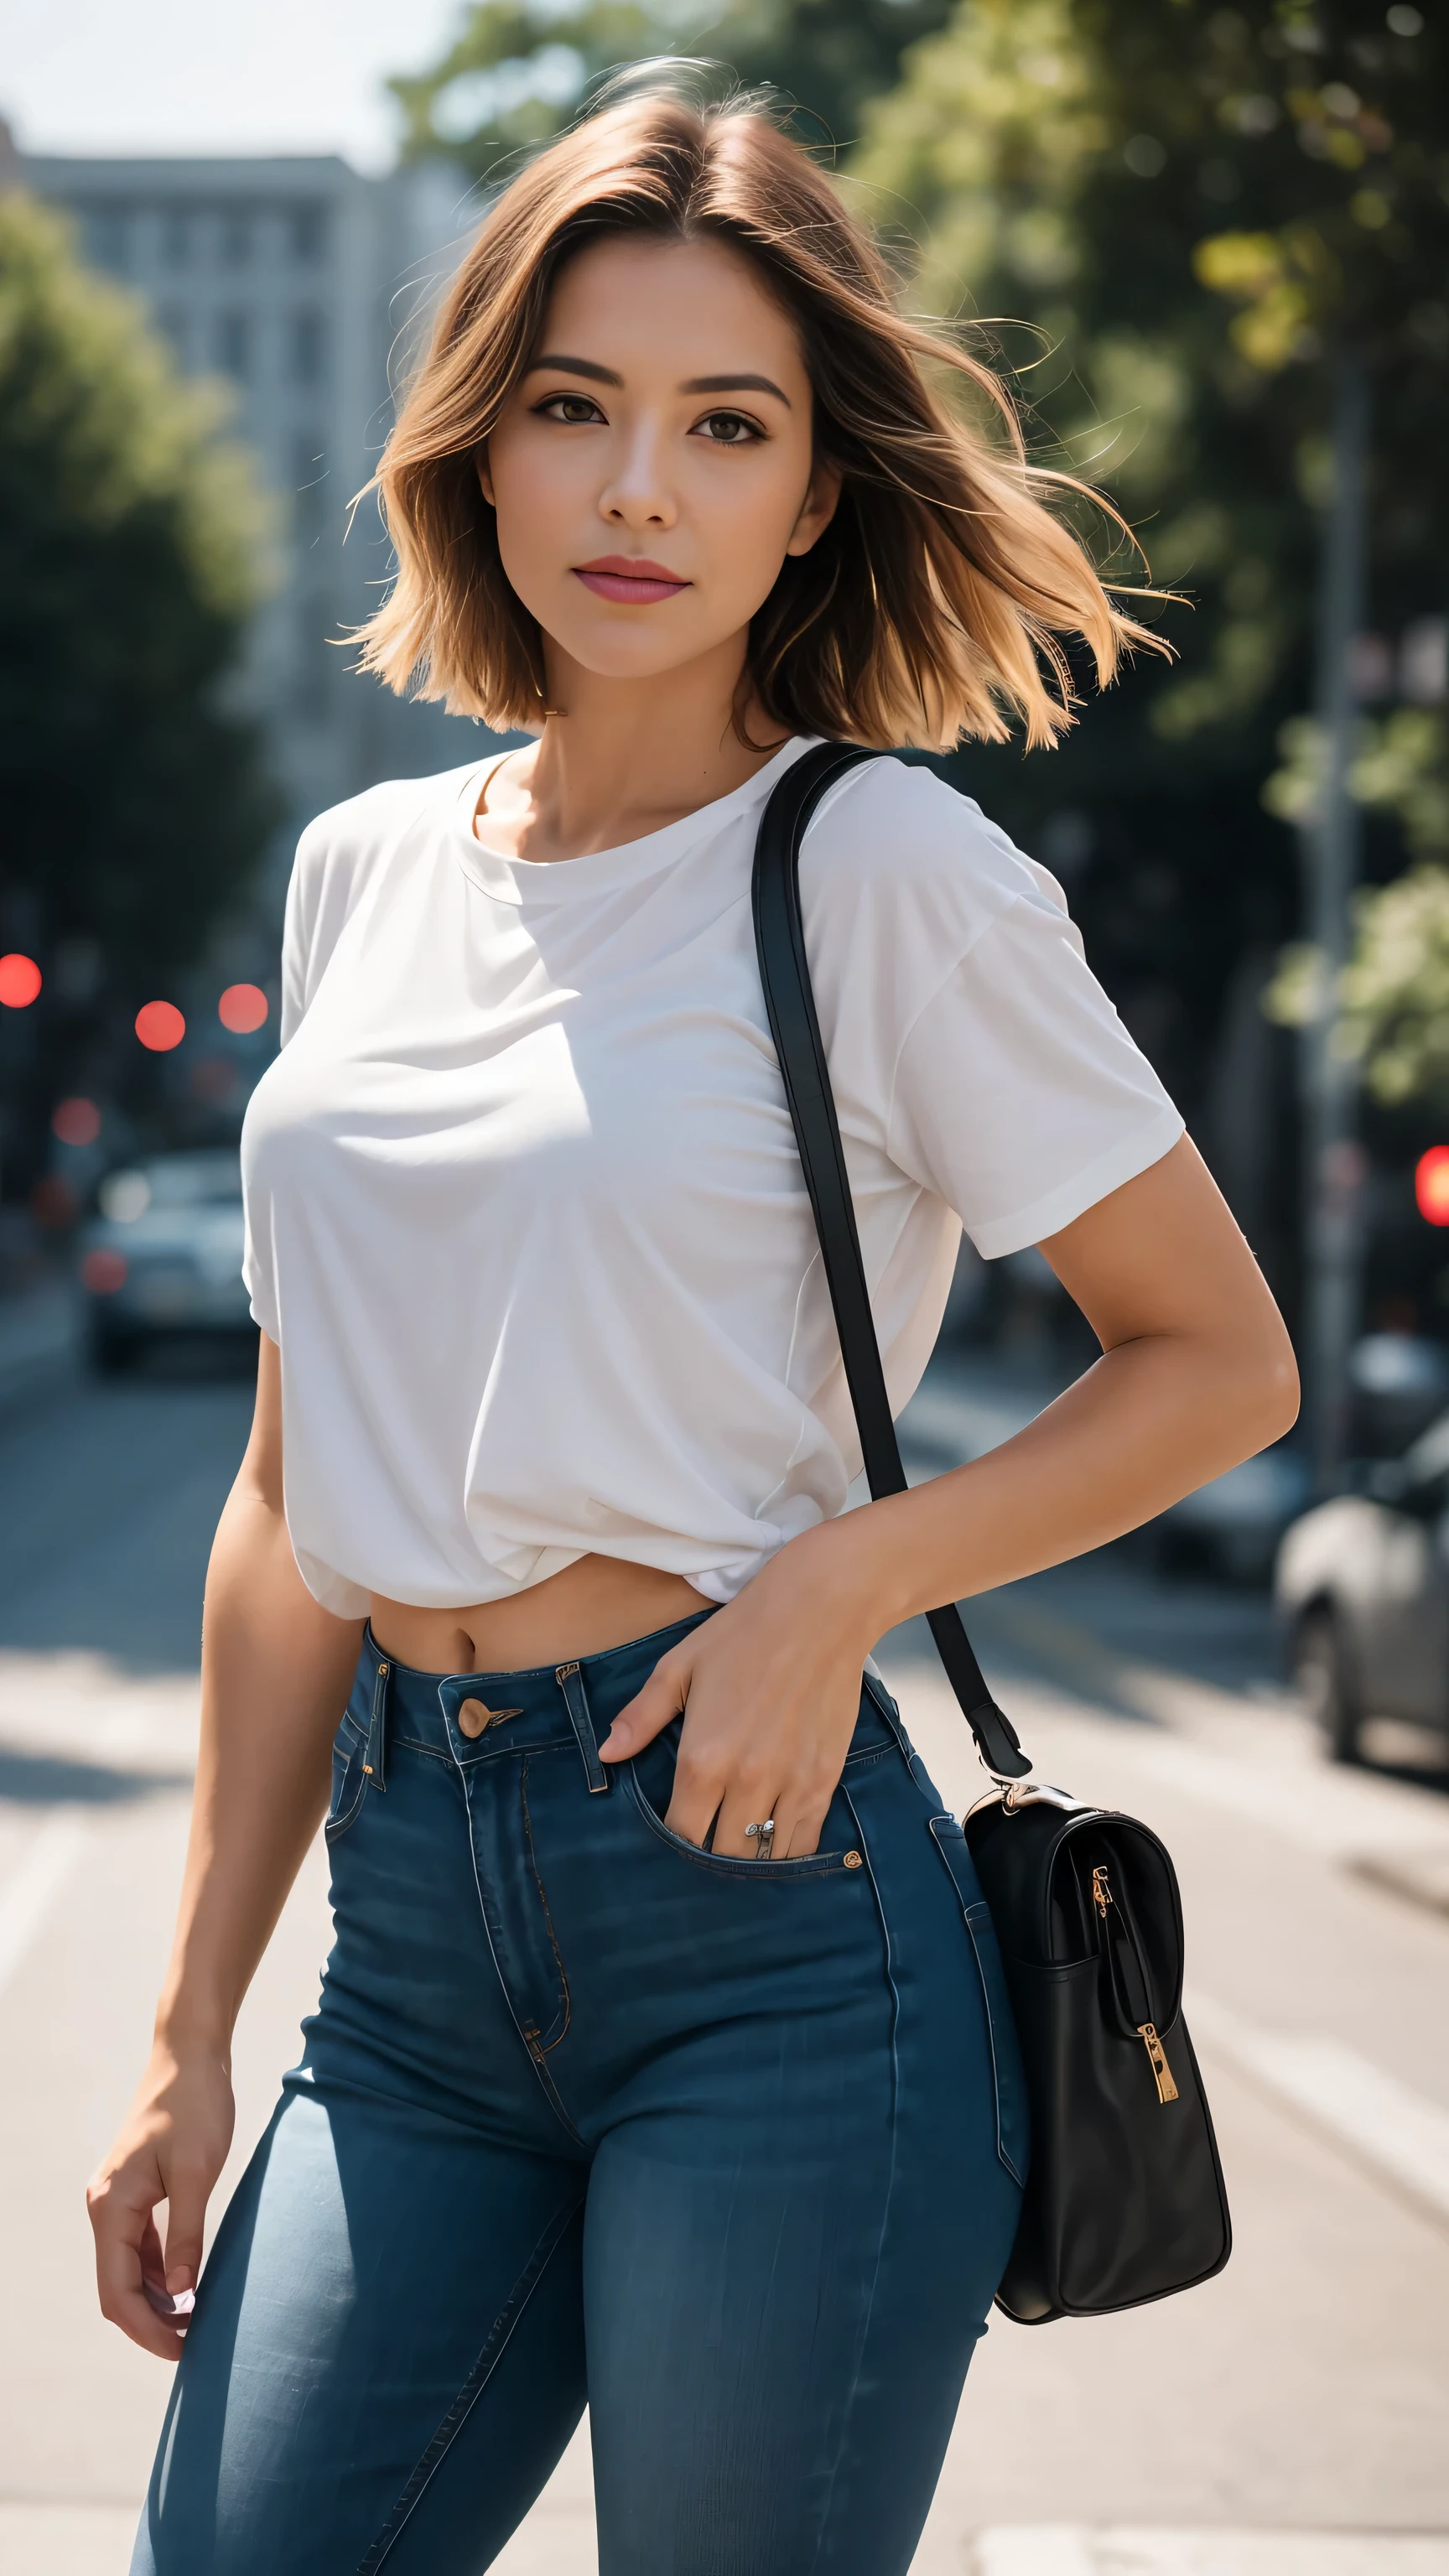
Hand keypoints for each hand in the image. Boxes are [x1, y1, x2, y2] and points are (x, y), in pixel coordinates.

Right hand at [87, 2037, 234, 2361]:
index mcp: (110, 2206)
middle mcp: (104, 2206)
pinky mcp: (135, 2191)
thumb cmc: (196, 2106)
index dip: (148, 2329)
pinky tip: (188, 2288)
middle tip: (194, 2348)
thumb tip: (182, 2294)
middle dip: (151, 2323)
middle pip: (117, 2287)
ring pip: (127, 2269)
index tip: (184, 2353)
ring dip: (156, 2301)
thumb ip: (186, 2236)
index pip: (117, 2291)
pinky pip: (139, 2247)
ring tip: (196, 2325)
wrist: (190, 2055)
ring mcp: (116, 2199)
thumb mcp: (197, 2173)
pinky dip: (160, 2273)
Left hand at [600, 1525, 878, 1855]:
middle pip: (721, 1856)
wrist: (820, 1611)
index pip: (679, 1834)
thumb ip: (642, 1716)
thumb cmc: (743, 1634)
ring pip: (763, 1856)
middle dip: (706, 1861)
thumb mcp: (680, 1666)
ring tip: (734, 1852)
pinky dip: (786, 1853)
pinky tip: (772, 1847)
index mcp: (703, 1757)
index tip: (666, 1843)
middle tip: (699, 1852)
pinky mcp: (824, 1779)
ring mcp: (790, 1783)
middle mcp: (746, 1780)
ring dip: (746, 1861)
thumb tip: (608, 1754)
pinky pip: (804, 1840)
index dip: (670, 1847)